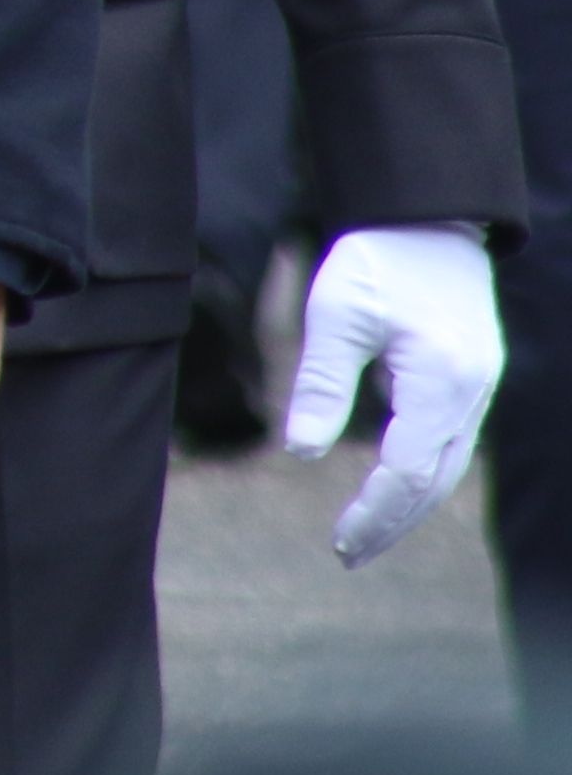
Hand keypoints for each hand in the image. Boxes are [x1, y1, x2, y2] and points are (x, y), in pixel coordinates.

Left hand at [286, 222, 504, 565]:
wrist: (430, 220)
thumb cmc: (377, 259)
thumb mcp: (336, 313)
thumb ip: (320, 383)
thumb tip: (296, 451)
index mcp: (441, 380)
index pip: (407, 470)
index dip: (373, 511)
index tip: (338, 541)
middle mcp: (471, 393)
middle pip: (435, 482)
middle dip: (392, 522)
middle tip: (346, 554)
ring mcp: (479, 389)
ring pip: (448, 468)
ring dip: (409, 506)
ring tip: (364, 535)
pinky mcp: (472, 381)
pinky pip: (449, 444)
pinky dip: (422, 476)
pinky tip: (389, 490)